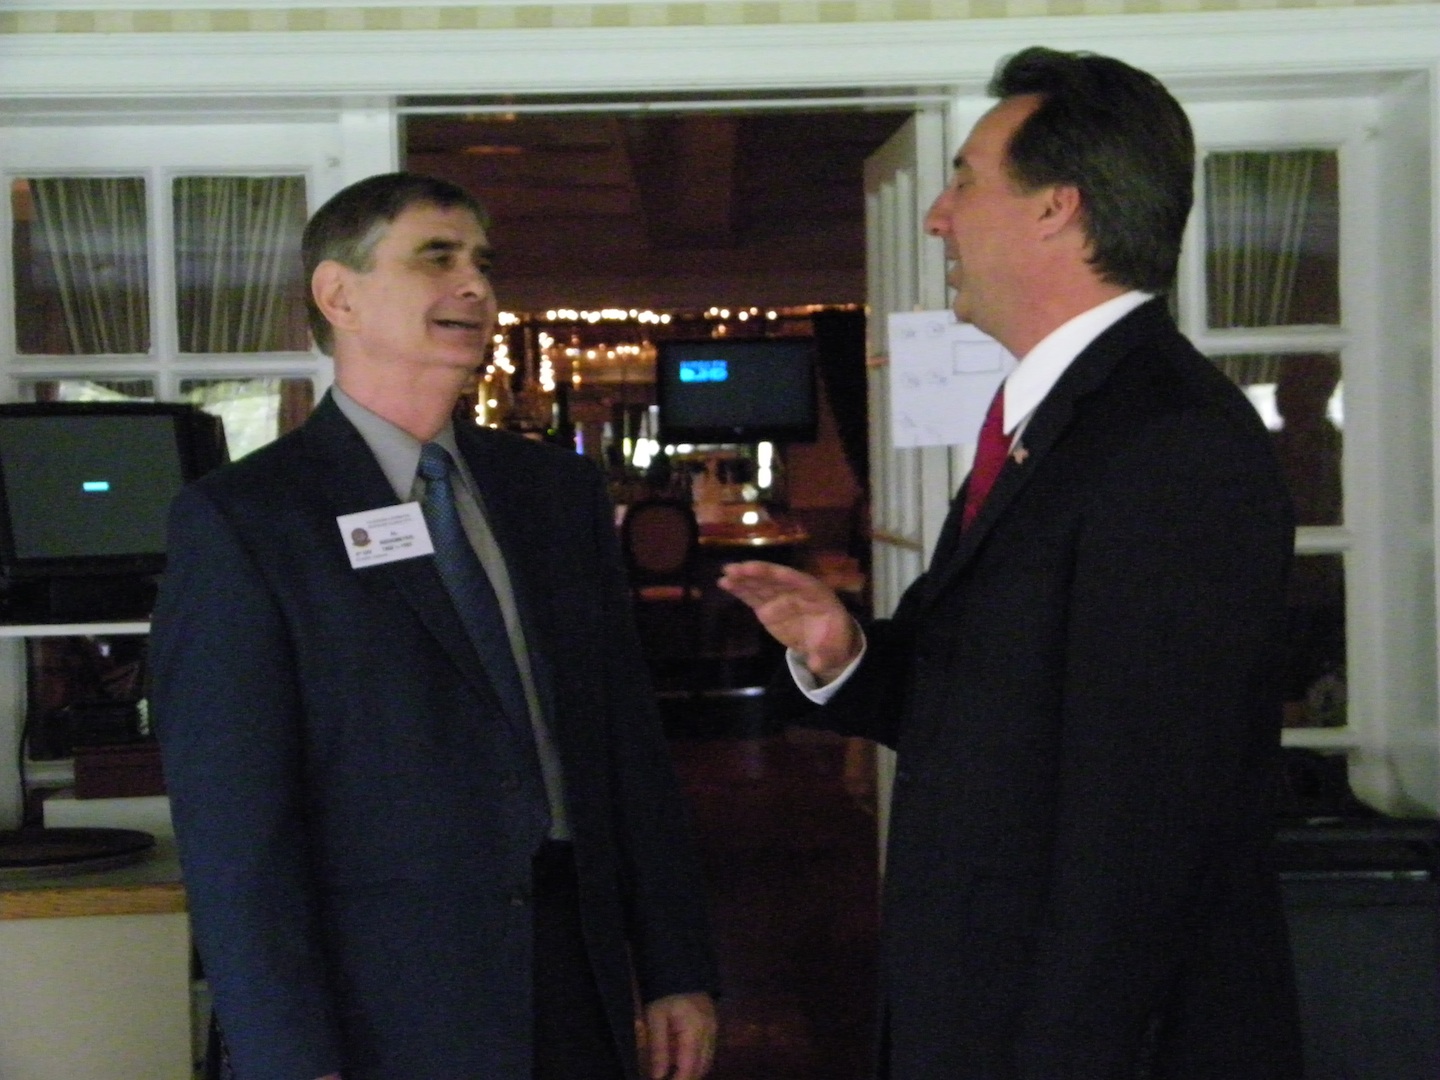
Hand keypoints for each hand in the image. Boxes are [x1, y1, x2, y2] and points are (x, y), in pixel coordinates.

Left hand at [642, 992, 716, 1079]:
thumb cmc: (665, 993)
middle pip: (701, 1069)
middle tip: (667, 1078)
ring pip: (706, 1062)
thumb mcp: (655, 1017)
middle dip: (686, 1078)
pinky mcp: (713, 1027)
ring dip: (691, 1071)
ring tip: (672, 1072)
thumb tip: (658, 1076)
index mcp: (695, 1033)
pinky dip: (695, 1060)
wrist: (681, 968)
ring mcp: (714, 1031)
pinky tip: (680, 1059)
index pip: (689, 1069)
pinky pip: (707, 1052)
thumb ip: (658, 1048)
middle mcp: (709, 1035)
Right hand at [718, 560, 859, 683]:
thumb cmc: (834, 642)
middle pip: (776, 579)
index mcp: (817, 595)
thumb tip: (816, 664)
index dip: (781, 575)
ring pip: (762, 584)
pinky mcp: (768, 607)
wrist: (826, 645)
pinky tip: (725, 583)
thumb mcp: (835, 651)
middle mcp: (797, 591)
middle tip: (736, 569)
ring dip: (744, 577)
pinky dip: (740, 589)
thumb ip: (824, 655)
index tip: (763, 570)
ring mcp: (781, 598)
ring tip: (725, 573)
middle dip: (757, 572)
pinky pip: (753, 596)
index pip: (799, 581)